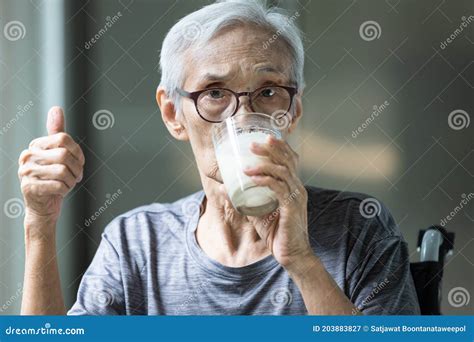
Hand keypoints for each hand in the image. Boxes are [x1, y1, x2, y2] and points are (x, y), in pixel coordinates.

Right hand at [18, 106, 84, 234]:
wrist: (43, 207)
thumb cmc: (53, 179)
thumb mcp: (57, 155)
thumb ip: (57, 132)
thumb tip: (56, 108)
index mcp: (35, 146)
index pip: (63, 138)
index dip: (77, 152)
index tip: (79, 163)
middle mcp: (27, 157)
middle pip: (64, 155)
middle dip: (77, 168)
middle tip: (76, 176)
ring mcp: (26, 172)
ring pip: (63, 171)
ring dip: (72, 180)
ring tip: (68, 184)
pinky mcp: (30, 188)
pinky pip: (59, 185)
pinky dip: (66, 189)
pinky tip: (62, 191)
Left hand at [243, 134, 311, 269]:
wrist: (293, 255)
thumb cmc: (277, 233)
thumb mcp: (259, 213)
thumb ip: (245, 200)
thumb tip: (225, 189)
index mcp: (293, 186)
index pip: (290, 159)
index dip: (279, 146)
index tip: (263, 137)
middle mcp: (297, 188)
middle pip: (288, 160)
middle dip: (271, 148)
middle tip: (251, 142)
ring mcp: (296, 197)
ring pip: (283, 171)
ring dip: (263, 164)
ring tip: (246, 164)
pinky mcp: (291, 208)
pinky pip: (278, 188)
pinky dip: (265, 180)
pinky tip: (252, 178)